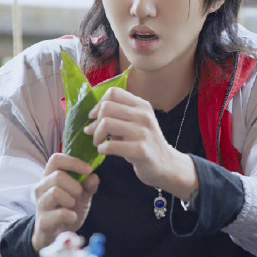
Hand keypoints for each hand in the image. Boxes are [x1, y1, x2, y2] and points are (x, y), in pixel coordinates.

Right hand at [31, 153, 98, 252]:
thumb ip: (88, 186)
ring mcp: (40, 204)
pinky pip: (61, 213)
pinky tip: (71, 217)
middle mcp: (42, 187)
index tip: (88, 169)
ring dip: (71, 200)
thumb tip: (93, 176)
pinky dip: (71, 215)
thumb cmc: (67, 210)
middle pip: (58, 176)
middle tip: (78, 195)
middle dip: (75, 186)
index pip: (56, 159)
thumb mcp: (81, 196)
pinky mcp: (43, 221)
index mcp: (50, 177)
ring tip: (72, 206)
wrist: (56, 235)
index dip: (73, 162)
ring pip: (56, 192)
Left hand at [83, 87, 197, 200]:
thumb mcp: (137, 122)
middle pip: (107, 107)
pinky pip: (111, 145)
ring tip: (98, 143)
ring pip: (106, 123)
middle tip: (94, 133)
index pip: (113, 93)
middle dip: (95, 121)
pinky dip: (102, 148)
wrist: (166, 164)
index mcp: (142, 105)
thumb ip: (118, 115)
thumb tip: (91, 118)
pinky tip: (104, 151)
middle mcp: (143, 115)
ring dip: (96, 135)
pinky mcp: (140, 150)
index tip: (94, 117)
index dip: (98, 104)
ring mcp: (143, 132)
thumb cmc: (145, 142)